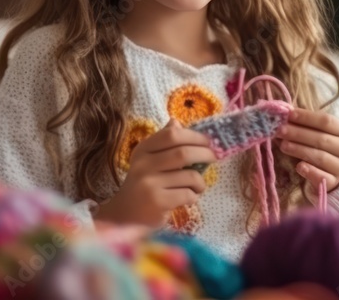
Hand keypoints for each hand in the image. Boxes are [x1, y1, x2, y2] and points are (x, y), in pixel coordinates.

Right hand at [95, 118, 216, 228]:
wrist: (124, 216)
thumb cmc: (143, 185)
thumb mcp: (148, 160)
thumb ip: (162, 142)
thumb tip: (177, 122)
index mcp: (143, 150)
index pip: (171, 135)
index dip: (194, 136)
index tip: (208, 141)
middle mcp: (143, 164)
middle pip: (183, 153)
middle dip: (205, 154)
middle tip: (214, 158)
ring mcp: (149, 184)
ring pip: (189, 176)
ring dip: (200, 181)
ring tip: (198, 186)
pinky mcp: (157, 202)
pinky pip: (187, 194)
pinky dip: (194, 195)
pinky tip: (190, 197)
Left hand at [276, 108, 338, 194]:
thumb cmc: (327, 147)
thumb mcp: (324, 132)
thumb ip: (308, 123)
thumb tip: (286, 113)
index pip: (326, 121)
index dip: (306, 117)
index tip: (288, 114)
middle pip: (321, 139)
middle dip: (298, 133)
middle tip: (280, 130)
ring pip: (320, 157)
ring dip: (300, 150)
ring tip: (283, 145)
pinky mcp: (334, 182)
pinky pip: (322, 177)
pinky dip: (310, 171)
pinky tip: (299, 166)